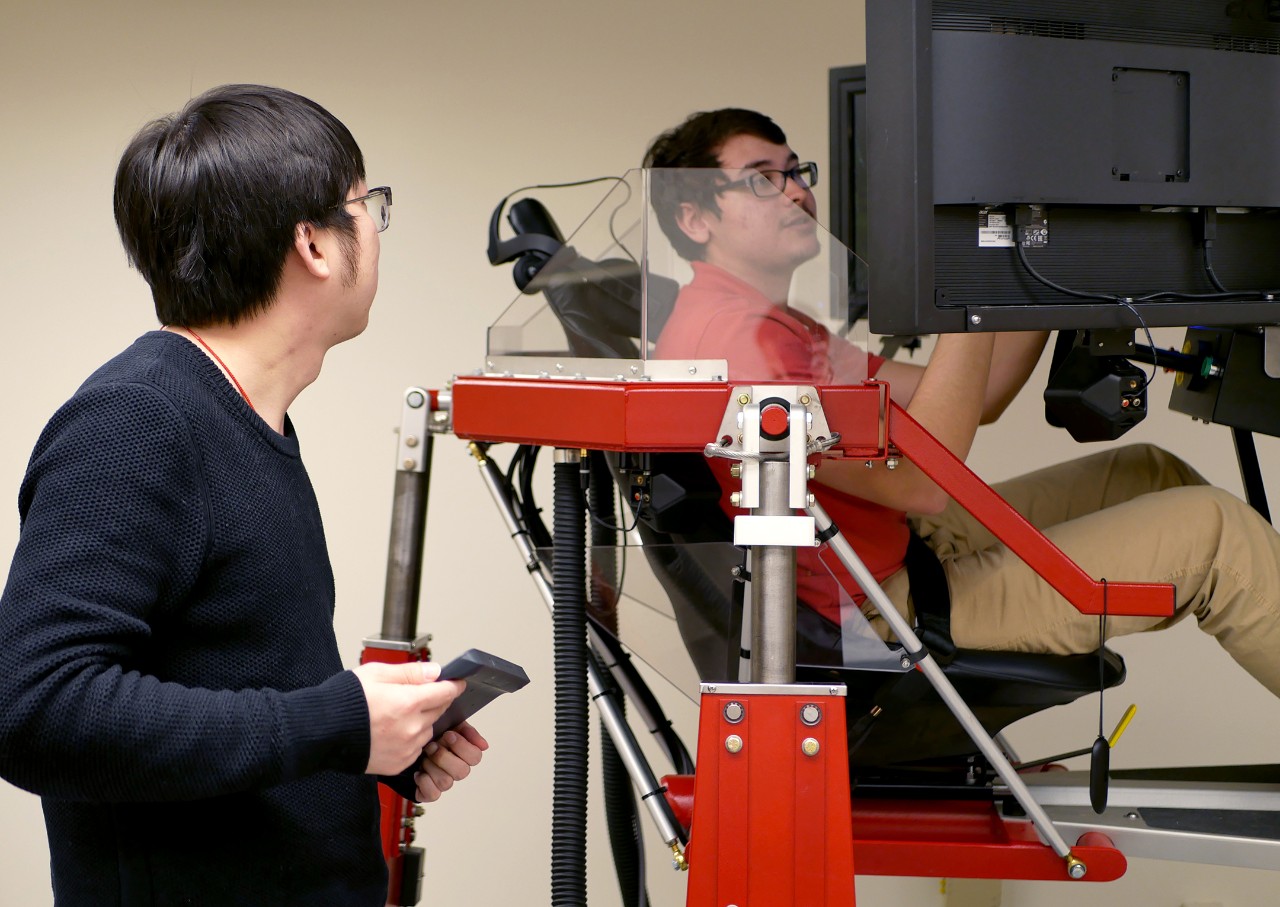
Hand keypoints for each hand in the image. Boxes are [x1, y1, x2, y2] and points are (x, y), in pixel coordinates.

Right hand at [353, 661, 463, 775]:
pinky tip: (393, 731)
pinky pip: (416, 749)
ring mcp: (406, 748)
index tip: (456, 683)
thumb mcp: (376, 673)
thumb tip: (435, 671)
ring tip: (397, 715)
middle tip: (417, 695)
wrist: (322, 732)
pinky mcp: (398, 764)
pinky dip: (411, 739)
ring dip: (422, 721)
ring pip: (428, 731)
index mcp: (407, 703)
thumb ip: (410, 672)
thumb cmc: (345, 701)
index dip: (452, 685)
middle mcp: (411, 728)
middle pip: (438, 711)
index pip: (445, 693)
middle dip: (434, 701)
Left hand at [415, 721, 487, 802]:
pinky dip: (424, 782)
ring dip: (432, 767)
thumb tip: (484, 746)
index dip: (462, 746)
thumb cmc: (433, 737)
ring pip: (446, 782)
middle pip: (462, 772)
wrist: (411, 745)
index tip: (449, 735)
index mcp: (464, 755)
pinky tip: (419, 772)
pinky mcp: (431, 793)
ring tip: (424, 757)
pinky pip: (433, 794)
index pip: (475, 757)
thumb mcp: (451, 726)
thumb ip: (468, 732)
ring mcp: (445, 782)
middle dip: (444, 757)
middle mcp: (457, 771)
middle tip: (432, 746)